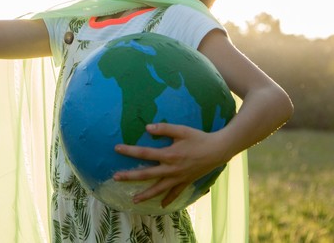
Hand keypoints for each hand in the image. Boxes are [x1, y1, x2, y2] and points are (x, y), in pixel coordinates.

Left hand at [112, 123, 228, 206]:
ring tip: (134, 200)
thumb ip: (164, 129)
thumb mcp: (181, 130)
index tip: (116, 148)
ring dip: (146, 194)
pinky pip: (175, 193)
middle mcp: (171, 169)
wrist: (218, 150)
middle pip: (147, 174)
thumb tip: (146, 128)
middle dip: (130, 176)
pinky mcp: (186, 182)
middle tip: (116, 178)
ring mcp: (178, 178)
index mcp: (169, 154)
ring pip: (159, 189)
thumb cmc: (198, 138)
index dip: (130, 151)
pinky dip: (168, 199)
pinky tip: (161, 205)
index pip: (144, 153)